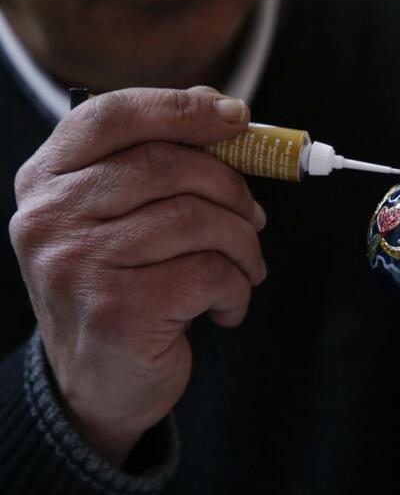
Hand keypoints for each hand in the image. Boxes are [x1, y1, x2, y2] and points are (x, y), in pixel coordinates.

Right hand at [10, 87, 266, 465]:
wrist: (96, 386)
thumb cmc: (122, 288)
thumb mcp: (122, 218)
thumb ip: (159, 163)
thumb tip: (223, 111)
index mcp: (49, 180)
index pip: (114, 116)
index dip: (183, 108)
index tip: (237, 118)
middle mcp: (51, 217)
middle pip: (168, 166)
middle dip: (232, 188)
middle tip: (256, 216)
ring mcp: (79, 264)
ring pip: (198, 220)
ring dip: (244, 243)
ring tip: (248, 266)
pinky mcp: (117, 311)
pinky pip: (211, 273)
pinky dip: (238, 287)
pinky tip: (228, 306)